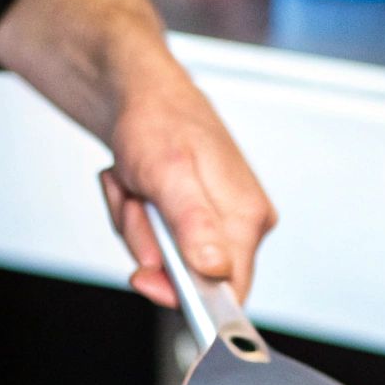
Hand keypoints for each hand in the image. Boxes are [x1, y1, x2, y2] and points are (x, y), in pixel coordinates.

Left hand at [0, 0, 274, 305]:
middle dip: (150, 245)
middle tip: (140, 202)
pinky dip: (136, 216)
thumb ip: (194, 226)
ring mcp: (219, 220)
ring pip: (166, 260)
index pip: (229, 293)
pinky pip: (157, 242)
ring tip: (137, 187)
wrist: (138, 90)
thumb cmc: (156, 120)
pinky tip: (137, 185)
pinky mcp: (197, 217)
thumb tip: (216, 269)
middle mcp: (242, 223)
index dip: (182, 294)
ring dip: (137, 227)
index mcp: (248, 218)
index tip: (146, 276)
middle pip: (191, 279)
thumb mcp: (169, 174)